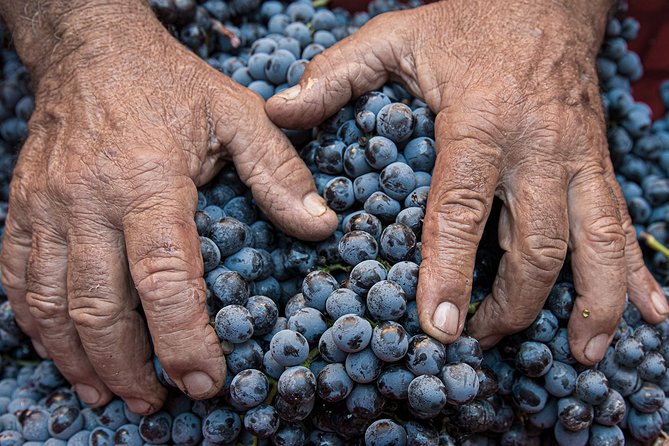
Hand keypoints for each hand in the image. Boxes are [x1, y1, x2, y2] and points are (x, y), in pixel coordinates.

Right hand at [0, 1, 336, 412]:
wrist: (91, 49)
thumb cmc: (170, 84)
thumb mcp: (239, 114)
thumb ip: (280, 172)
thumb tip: (321, 226)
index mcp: (150, 183)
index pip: (164, 281)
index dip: (183, 341)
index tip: (203, 382)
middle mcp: (90, 202)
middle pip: (101, 309)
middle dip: (129, 368)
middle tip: (156, 403)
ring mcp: (47, 207)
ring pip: (51, 305)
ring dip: (79, 362)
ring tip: (109, 396)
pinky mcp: (22, 208)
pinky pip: (16, 279)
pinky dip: (36, 327)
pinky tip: (62, 354)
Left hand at [266, 0, 668, 364]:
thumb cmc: (466, 23)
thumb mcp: (394, 37)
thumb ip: (336, 74)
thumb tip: (280, 110)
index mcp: (480, 120)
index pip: (463, 205)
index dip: (449, 267)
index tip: (439, 321)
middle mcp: (539, 146)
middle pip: (534, 241)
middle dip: (513, 302)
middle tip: (481, 339)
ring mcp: (580, 157)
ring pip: (596, 241)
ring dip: (591, 303)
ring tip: (582, 353)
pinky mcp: (602, 163)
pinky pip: (625, 223)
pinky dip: (639, 274)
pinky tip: (653, 316)